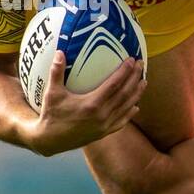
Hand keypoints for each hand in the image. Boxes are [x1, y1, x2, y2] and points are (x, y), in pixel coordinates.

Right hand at [29, 53, 145, 155]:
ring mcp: (104, 126)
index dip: (124, 71)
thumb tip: (59, 52)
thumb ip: (56, 72)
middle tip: (140, 65)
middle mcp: (102, 115)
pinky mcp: (103, 133)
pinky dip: (129, 113)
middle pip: (124, 94)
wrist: (50, 141)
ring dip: (136, 94)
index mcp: (92, 104)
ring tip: (144, 82)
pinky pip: (121, 122)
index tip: (131, 60)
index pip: (114, 85)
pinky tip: (136, 106)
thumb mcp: (52, 93)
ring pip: (126, 108)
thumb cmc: (50, 115)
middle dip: (134, 78)